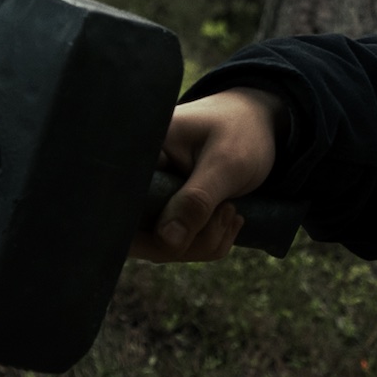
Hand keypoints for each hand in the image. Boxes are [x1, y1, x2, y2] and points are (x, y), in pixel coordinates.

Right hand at [130, 88, 287, 262]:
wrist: (258, 129)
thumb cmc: (241, 132)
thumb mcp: (225, 163)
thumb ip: (196, 200)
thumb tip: (167, 242)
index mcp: (137, 154)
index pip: (117, 204)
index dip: (149, 227)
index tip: (199, 213)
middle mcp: (135, 180)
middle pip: (136, 236)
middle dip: (188, 240)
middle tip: (228, 211)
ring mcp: (149, 200)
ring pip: (160, 246)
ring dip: (203, 241)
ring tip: (231, 209)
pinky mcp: (165, 215)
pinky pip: (176, 247)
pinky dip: (206, 243)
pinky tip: (228, 218)